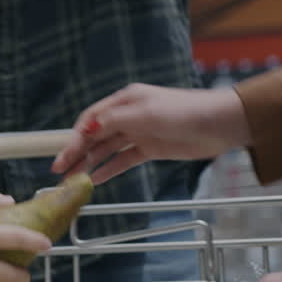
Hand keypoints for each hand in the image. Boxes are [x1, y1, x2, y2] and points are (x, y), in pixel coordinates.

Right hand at [51, 84, 250, 183]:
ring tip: (73, 180)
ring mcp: (138, 133)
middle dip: (76, 153)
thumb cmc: (184, 112)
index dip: (74, 137)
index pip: (90, 119)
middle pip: (95, 135)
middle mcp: (128, 116)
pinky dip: (109, 169)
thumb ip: (113, 122)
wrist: (221, 124)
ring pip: (106, 149)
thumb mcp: (145, 114)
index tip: (62, 155)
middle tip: (59, 172)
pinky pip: (123, 160)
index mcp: (124, 101)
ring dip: (89, 163)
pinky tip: (95, 179)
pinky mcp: (150, 149)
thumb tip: (83, 129)